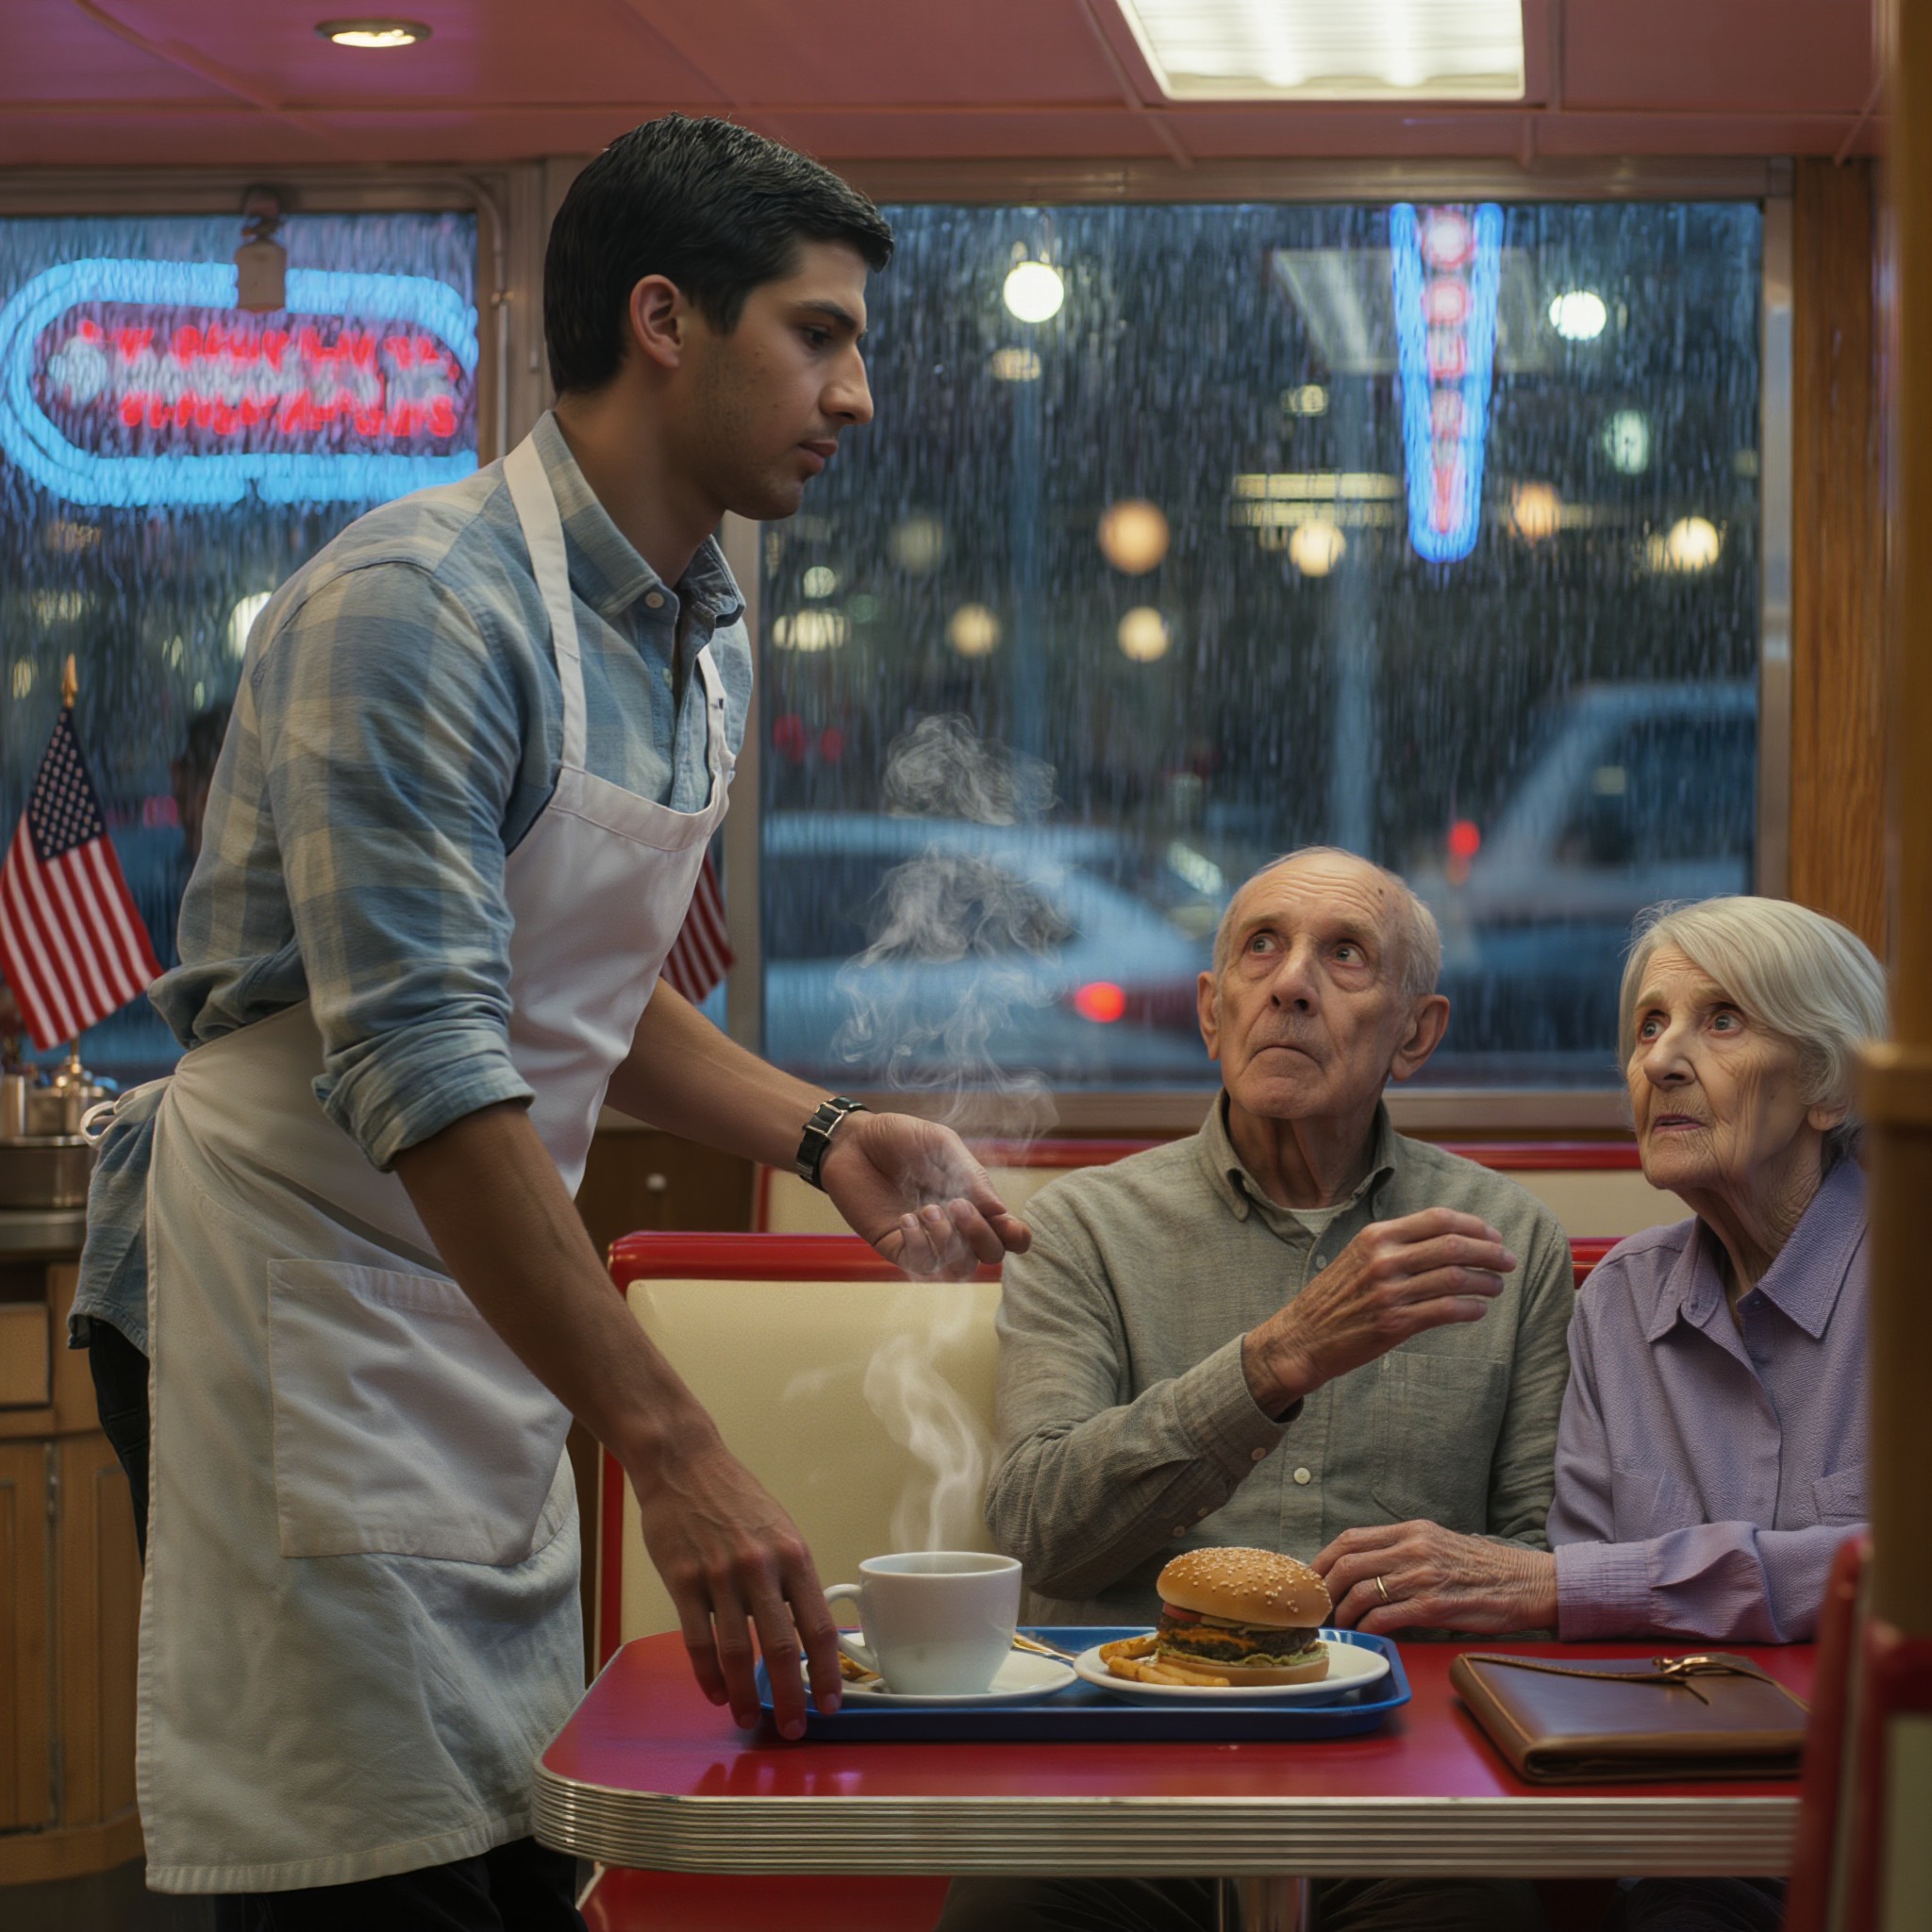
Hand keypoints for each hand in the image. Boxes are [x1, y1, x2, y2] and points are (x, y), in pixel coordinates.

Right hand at [629, 1429, 843, 1739]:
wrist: (685, 1464)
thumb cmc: (738, 1500)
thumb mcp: (781, 1531)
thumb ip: (793, 1579)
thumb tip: (807, 1634)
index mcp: (794, 1555)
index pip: (818, 1626)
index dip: (827, 1672)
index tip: (830, 1704)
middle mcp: (761, 1568)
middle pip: (779, 1649)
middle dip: (790, 1697)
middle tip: (794, 1728)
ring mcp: (719, 1575)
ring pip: (735, 1652)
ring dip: (744, 1695)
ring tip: (749, 1718)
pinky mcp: (683, 1580)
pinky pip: (697, 1640)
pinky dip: (707, 1675)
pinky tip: (716, 1693)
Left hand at [819, 1111, 1032, 1277]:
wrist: (851, 1140)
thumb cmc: (898, 1138)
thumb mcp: (940, 1144)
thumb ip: (970, 1174)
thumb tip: (998, 1210)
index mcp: (972, 1200)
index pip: (1006, 1233)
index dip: (1016, 1237)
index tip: (1007, 1224)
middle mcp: (954, 1225)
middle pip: (989, 1256)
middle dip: (981, 1236)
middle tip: (957, 1204)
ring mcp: (926, 1239)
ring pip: (959, 1268)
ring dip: (949, 1241)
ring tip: (928, 1209)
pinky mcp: (896, 1246)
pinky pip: (921, 1264)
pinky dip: (919, 1245)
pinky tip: (906, 1218)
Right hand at [1241, 1208, 1513, 1412]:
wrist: (1303, 1336)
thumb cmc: (1336, 1296)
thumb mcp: (1359, 1255)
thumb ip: (1398, 1243)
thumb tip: (1450, 1237)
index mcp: (1376, 1236)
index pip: (1439, 1219)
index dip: (1474, 1226)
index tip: (1493, 1237)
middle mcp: (1384, 1259)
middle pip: (1454, 1246)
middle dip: (1490, 1253)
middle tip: (1508, 1261)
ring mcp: (1390, 1292)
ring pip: (1455, 1278)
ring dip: (1485, 1282)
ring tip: (1496, 1286)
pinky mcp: (1395, 1323)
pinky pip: (1446, 1311)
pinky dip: (1470, 1308)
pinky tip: (1478, 1309)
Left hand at [1313, 1520, 1557, 1634]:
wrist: (1527, 1583)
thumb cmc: (1483, 1569)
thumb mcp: (1437, 1544)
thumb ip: (1401, 1550)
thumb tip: (1362, 1569)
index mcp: (1411, 1531)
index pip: (1350, 1539)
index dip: (1323, 1560)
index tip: (1312, 1580)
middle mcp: (1413, 1548)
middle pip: (1348, 1563)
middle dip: (1325, 1589)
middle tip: (1318, 1609)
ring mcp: (1423, 1576)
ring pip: (1363, 1591)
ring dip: (1343, 1613)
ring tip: (1340, 1626)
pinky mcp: (1435, 1606)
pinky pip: (1387, 1617)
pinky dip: (1368, 1627)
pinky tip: (1365, 1634)